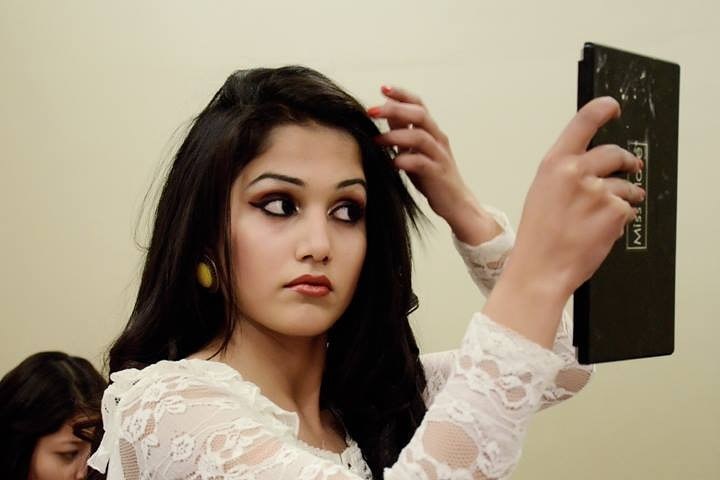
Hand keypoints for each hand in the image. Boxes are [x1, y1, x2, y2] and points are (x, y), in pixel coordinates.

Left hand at [368, 86, 500, 243]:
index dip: (401, 94)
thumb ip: (402, 132)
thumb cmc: (432, 176)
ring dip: (395, 136)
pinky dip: (405, 160)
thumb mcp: (415, 150)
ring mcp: (439, 155)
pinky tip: (392, 163)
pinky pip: (421, 162)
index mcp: (431, 131)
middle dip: (394, 109)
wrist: (455, 202)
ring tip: (377, 141)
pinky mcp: (438, 173)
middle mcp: (437, 139)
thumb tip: (386, 113)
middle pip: (419, 115)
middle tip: (372, 111)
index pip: (418, 105)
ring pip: (420, 137)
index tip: (383, 88)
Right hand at [484, 96, 644, 347]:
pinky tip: (602, 230)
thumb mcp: (542, 194)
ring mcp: (598, 191)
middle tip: (631, 167)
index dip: (602, 110)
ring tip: (605, 215)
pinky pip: (628, 209)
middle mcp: (577, 172)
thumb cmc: (538, 238)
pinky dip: (620, 220)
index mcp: (554, 164)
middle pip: (614, 153)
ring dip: (625, 196)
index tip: (612, 108)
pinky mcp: (616, 211)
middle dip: (626, 162)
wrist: (541, 269)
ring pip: (625, 186)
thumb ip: (566, 174)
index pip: (583, 122)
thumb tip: (594, 166)